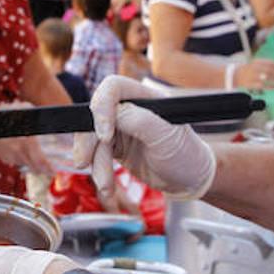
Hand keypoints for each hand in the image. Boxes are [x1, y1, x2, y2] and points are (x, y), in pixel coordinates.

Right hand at [71, 76, 216, 202]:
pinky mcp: (115, 146)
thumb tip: (116, 113)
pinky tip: (106, 185)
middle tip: (84, 162)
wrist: (189, 180)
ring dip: (94, 162)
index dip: (102, 107)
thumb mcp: (168, 137)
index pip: (113, 88)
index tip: (104, 135)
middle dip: (89, 141)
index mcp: (146, 97)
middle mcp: (130, 108)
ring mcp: (121, 128)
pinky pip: (96, 154)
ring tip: (105, 185)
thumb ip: (142, 121)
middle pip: (95, 114)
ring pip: (92, 138)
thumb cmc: (186, 154)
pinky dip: (97, 170)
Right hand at [234, 59, 273, 90]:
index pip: (270, 63)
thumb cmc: (248, 70)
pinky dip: (270, 86)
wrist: (233, 75)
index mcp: (256, 62)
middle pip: (269, 70)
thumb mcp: (255, 64)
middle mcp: (254, 68)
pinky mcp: (250, 84)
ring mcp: (252, 76)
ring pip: (266, 77)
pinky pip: (262, 85)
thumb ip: (266, 65)